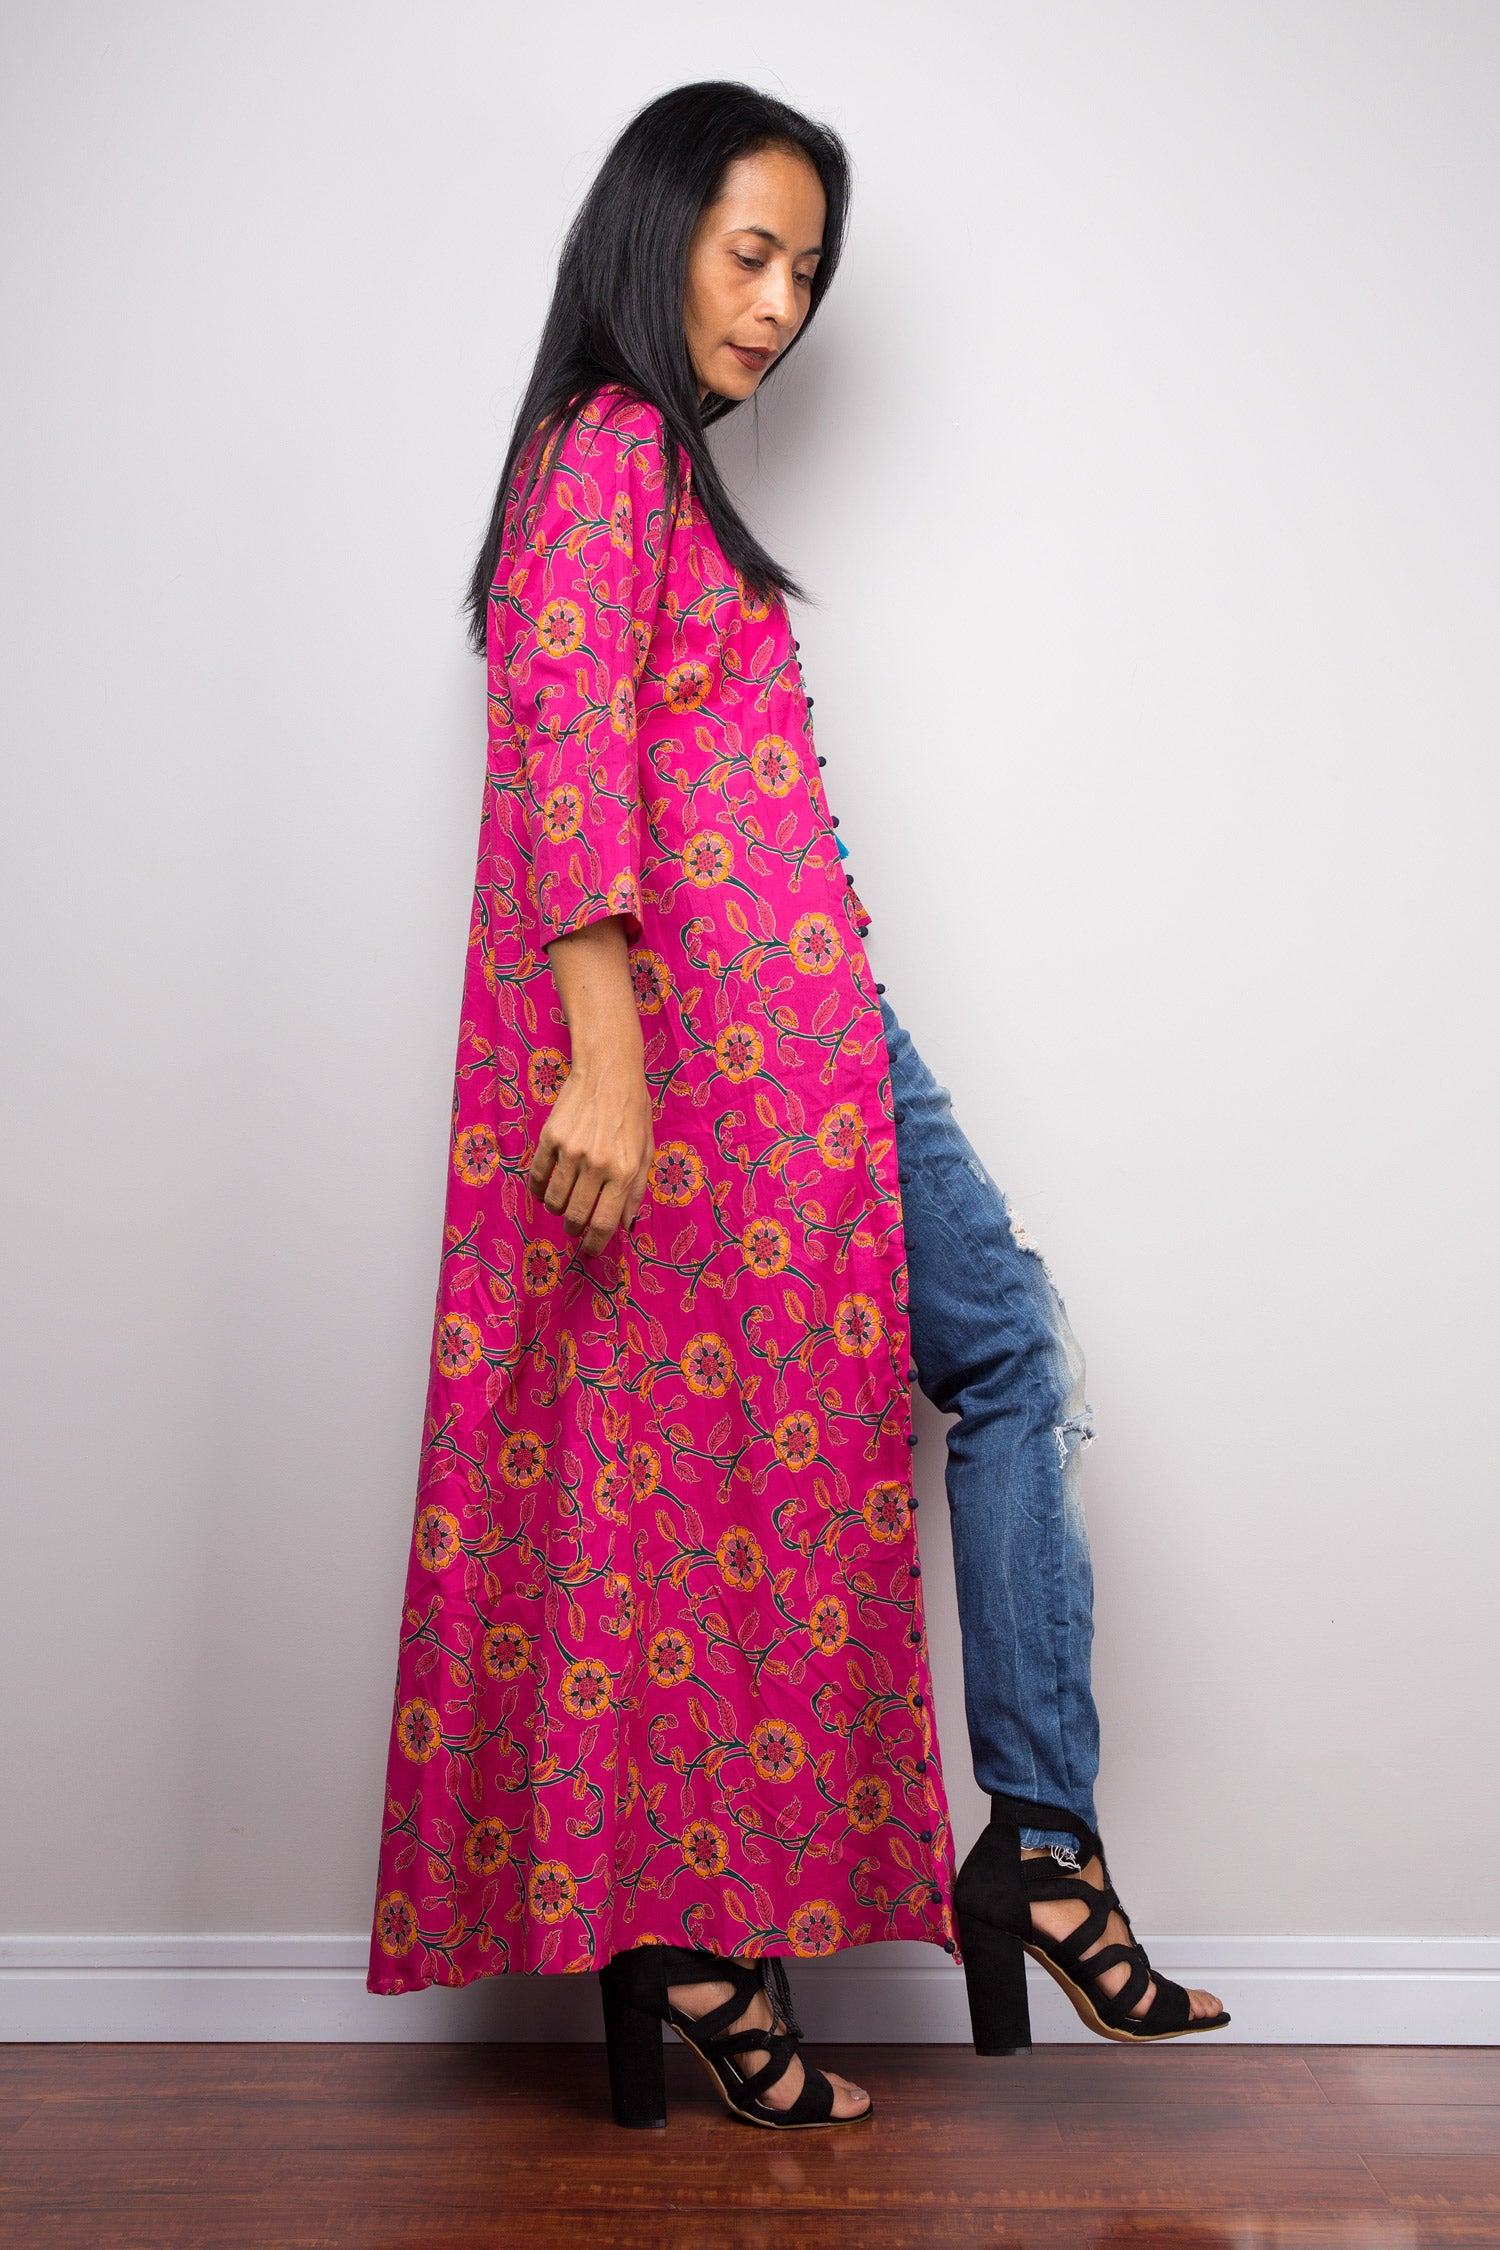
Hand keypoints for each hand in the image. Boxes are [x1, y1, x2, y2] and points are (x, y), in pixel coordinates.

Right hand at [529, 917, 652, 1255]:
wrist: (609, 1072)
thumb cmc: (633, 1112)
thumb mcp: (646, 1151)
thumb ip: (636, 1190)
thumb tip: (625, 1224)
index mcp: (624, 1170)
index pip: (604, 1222)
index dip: (596, 1243)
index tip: (591, 1250)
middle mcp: (597, 1163)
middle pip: (577, 1216)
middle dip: (576, 1229)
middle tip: (577, 1226)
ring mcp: (571, 1151)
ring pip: (555, 1200)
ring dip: (559, 1209)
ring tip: (565, 1204)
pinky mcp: (550, 1138)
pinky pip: (538, 1177)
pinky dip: (541, 1189)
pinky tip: (548, 1188)